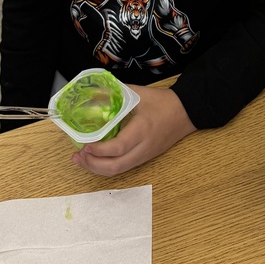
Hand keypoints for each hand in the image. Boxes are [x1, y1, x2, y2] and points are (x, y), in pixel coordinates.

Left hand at [71, 86, 195, 175]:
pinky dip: (107, 166)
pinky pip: (123, 168)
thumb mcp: (139, 93)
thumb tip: (94, 92)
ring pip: (118, 171)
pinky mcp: (145, 158)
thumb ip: (116, 93)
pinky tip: (97, 159)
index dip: (98, 150)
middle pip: (115, 166)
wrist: (186, 112)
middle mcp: (143, 148)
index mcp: (142, 130)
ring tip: (82, 160)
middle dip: (92, 164)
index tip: (84, 145)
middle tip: (77, 156)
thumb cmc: (163, 102)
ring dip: (97, 168)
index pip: (118, 147)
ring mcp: (144, 156)